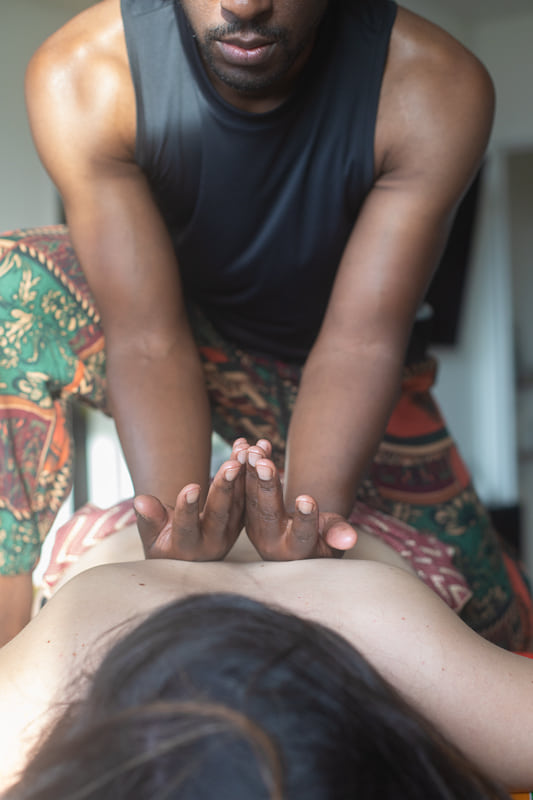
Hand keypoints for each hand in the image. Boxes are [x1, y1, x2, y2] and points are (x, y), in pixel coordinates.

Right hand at [134, 438, 248, 560]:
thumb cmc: (162, 542)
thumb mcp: (151, 536)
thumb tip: (141, 502)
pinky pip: (246, 493)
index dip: (188, 508)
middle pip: (220, 513)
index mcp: (188, 548)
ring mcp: (230, 531)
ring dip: (241, 474)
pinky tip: (244, 447)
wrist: (186, 553)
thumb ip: (149, 519)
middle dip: (225, 488)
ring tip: (241, 450)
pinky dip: (246, 471)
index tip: (192, 488)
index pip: (187, 527)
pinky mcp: (240, 518)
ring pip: (238, 501)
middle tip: (232, 465)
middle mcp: (214, 542)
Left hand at [244, 445, 357, 559]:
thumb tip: (350, 539)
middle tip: (263, 464)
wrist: (298, 538)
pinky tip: (247, 445)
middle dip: (266, 486)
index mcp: (295, 551)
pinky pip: (243, 487)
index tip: (307, 499)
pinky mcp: (246, 512)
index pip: (301, 534)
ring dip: (252, 472)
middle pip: (269, 513)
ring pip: (252, 498)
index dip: (305, 518)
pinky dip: (245, 466)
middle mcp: (271, 541)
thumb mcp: (333, 537)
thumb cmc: (323, 537)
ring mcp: (255, 527)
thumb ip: (338, 534)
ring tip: (255, 450)